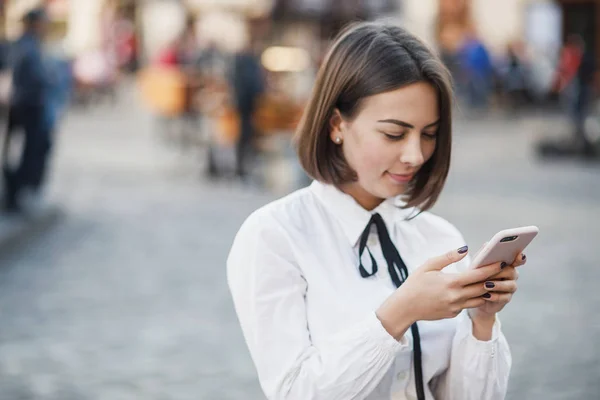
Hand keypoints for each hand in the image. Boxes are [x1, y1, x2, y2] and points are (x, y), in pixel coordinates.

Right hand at [376, 246, 503, 338]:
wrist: (405, 307)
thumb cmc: (415, 283)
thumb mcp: (428, 266)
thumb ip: (448, 257)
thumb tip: (465, 249)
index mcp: (451, 282)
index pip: (478, 275)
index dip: (492, 268)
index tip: (502, 262)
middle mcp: (456, 296)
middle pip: (483, 288)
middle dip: (494, 279)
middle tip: (504, 271)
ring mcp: (455, 307)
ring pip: (479, 299)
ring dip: (487, 291)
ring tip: (494, 281)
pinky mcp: (453, 314)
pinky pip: (467, 305)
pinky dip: (472, 298)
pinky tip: (475, 291)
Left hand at [470, 252, 526, 319]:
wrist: (473, 295)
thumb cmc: (476, 276)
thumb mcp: (477, 264)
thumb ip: (483, 255)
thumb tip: (487, 243)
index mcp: (507, 264)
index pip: (518, 259)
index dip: (520, 258)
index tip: (519, 255)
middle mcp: (511, 275)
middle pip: (512, 272)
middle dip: (502, 271)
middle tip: (492, 271)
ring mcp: (510, 287)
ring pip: (510, 285)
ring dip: (498, 285)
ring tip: (486, 285)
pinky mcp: (506, 299)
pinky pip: (504, 298)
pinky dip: (495, 296)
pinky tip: (486, 295)